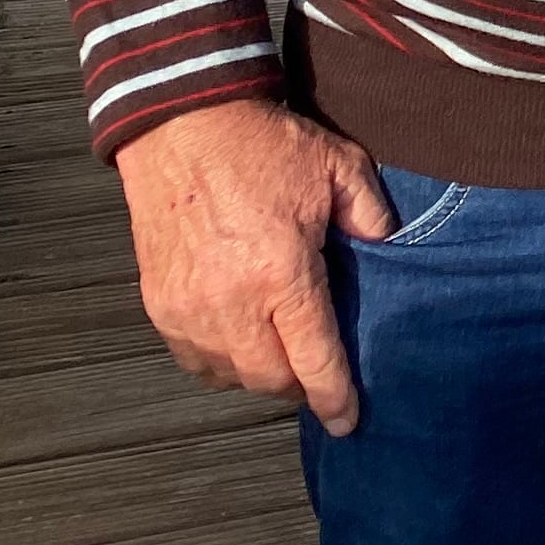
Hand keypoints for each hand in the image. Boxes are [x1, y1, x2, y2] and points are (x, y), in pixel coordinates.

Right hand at [111, 98, 395, 432]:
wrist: (181, 124)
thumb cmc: (260, 144)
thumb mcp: (339, 166)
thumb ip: (371, 214)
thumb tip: (385, 249)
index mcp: (280, 273)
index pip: (313, 358)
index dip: (334, 398)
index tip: (347, 421)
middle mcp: (230, 302)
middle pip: (268, 380)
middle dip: (298, 388)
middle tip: (318, 377)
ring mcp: (187, 307)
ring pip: (227, 376)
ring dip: (258, 376)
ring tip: (282, 356)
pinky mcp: (158, 303)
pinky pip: (192, 359)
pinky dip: (219, 363)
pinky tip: (240, 342)